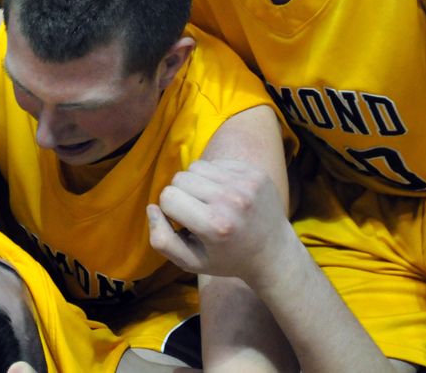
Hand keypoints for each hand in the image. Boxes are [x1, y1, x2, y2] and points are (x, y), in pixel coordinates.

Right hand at [147, 159, 296, 289]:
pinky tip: (226, 194)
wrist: (273, 252)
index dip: (170, 211)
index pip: (168, 197)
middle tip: (197, 213)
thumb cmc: (227, 258)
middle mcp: (232, 200)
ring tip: (210, 201)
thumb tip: (151, 208)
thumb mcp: (191, 262)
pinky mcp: (255, 172)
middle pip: (180, 178)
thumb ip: (162, 240)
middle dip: (181, 195)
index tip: (185, 224)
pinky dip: (215, 177)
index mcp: (215, 225)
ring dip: (197, 182)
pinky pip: (217, 162)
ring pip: (196, 166)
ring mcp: (247, 183)